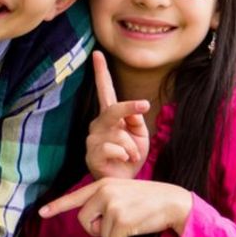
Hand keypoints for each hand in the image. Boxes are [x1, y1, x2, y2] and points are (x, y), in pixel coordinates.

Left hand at [39, 177, 191, 236]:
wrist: (172, 201)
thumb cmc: (145, 199)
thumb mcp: (121, 192)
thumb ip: (102, 201)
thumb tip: (89, 223)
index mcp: (101, 184)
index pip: (74, 197)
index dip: (57, 206)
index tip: (42, 213)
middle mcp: (103, 192)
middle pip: (84, 221)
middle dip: (95, 229)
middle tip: (112, 226)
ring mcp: (112, 205)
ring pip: (100, 234)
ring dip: (113, 235)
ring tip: (129, 222)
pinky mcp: (121, 221)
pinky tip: (133, 234)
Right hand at [86, 51, 149, 179]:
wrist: (125, 183)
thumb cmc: (132, 156)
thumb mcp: (141, 135)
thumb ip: (136, 120)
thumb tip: (132, 111)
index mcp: (109, 116)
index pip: (104, 90)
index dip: (100, 72)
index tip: (98, 53)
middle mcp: (97, 124)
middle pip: (113, 109)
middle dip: (129, 107)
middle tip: (144, 106)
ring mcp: (92, 138)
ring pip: (119, 134)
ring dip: (133, 146)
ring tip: (131, 156)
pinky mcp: (92, 154)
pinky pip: (114, 148)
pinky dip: (126, 155)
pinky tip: (123, 162)